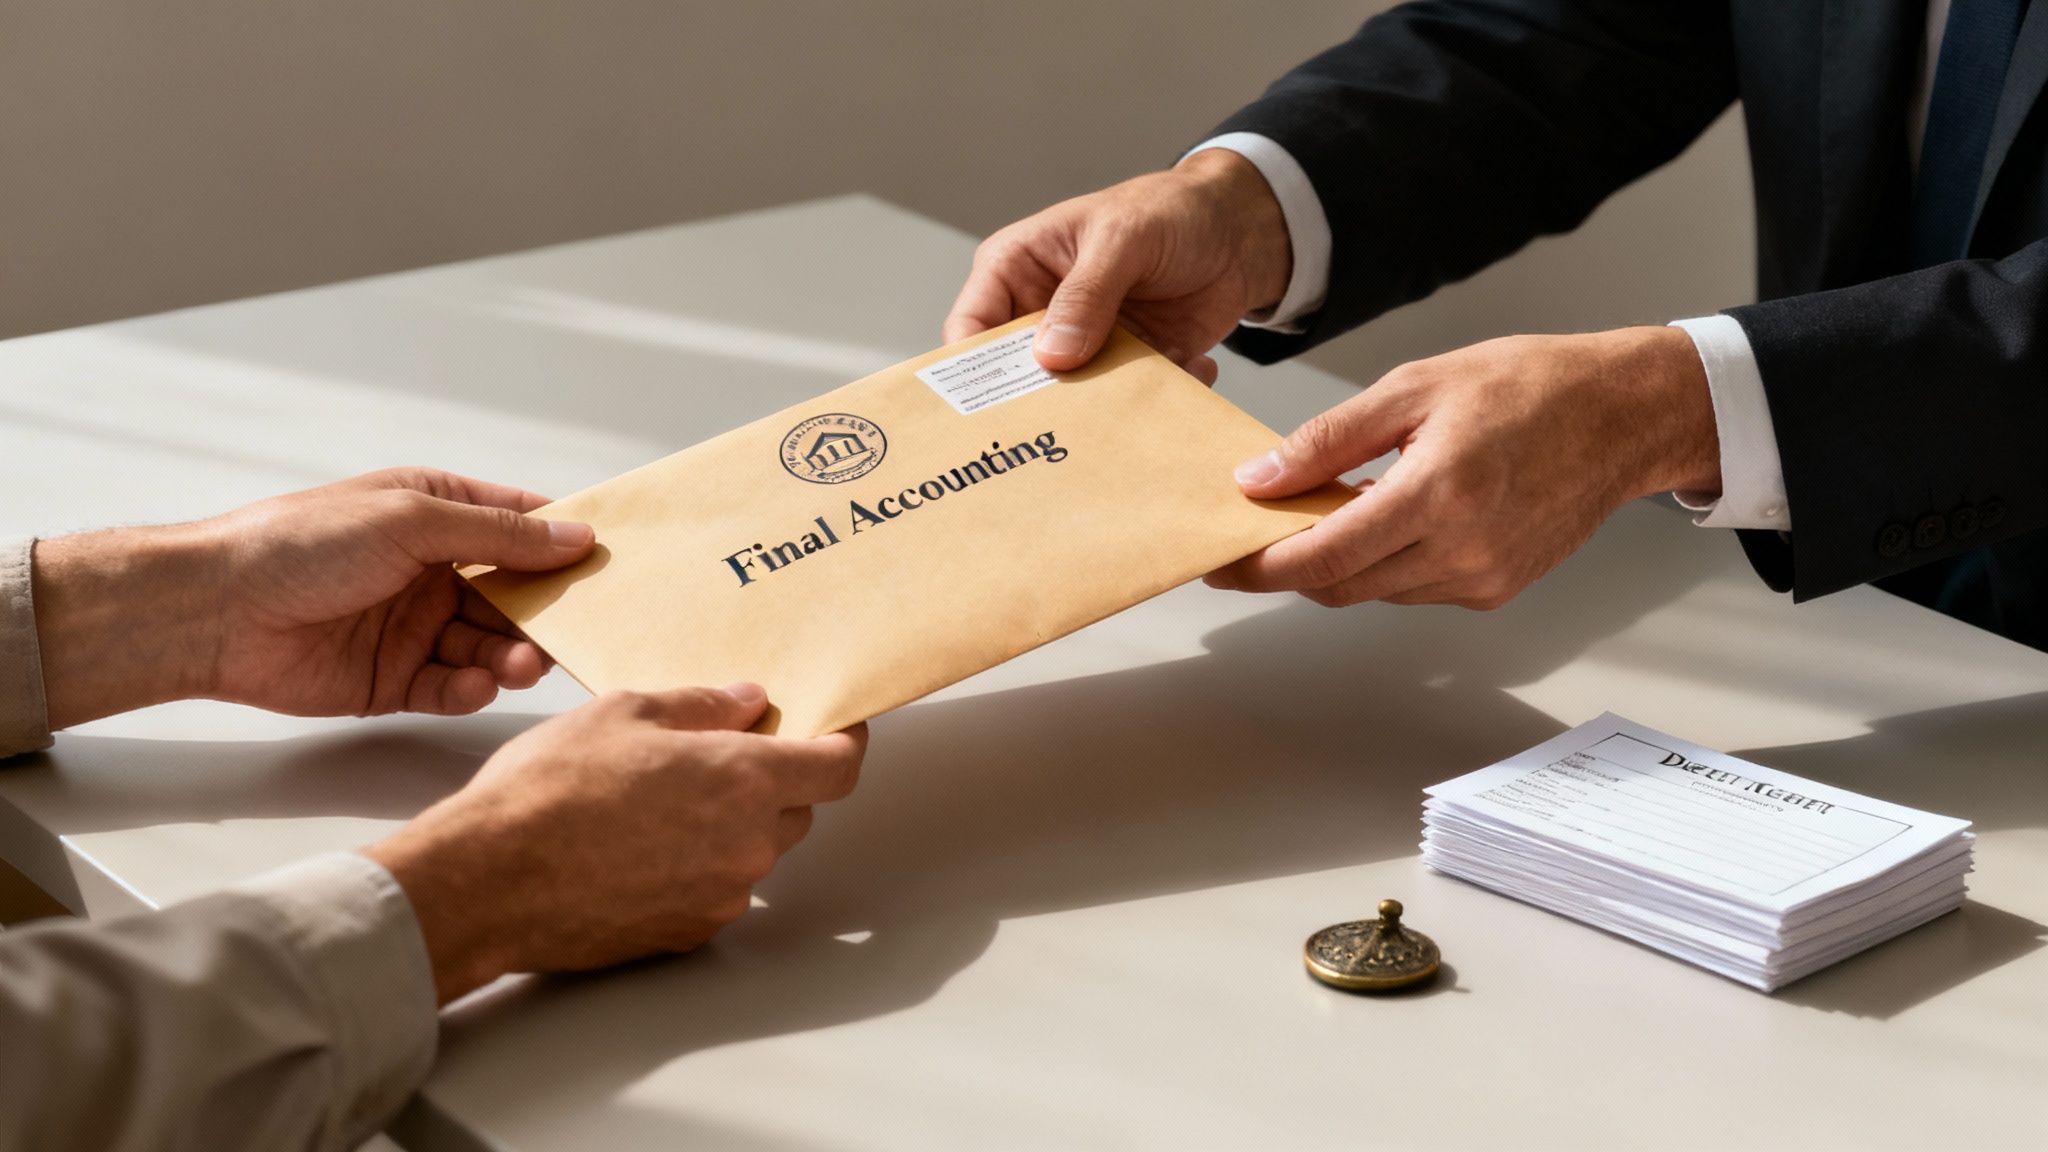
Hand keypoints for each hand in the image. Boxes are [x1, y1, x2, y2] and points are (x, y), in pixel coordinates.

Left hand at [33, 468, 595, 728]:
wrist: (216, 612)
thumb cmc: (301, 543)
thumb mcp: (413, 521)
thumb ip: (499, 536)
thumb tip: (578, 537)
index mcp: (437, 514)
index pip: (520, 527)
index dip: (565, 545)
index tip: (610, 565)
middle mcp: (433, 571)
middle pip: (516, 596)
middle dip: (545, 615)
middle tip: (573, 633)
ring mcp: (416, 627)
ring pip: (490, 647)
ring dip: (512, 657)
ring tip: (522, 664)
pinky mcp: (395, 680)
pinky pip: (452, 688)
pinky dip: (469, 689)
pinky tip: (472, 685)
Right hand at [363, 684, 866, 1002]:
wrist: (486, 881)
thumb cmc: (546, 792)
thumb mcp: (624, 713)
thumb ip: (702, 706)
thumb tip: (747, 703)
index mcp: (745, 780)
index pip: (838, 766)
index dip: (846, 742)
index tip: (837, 727)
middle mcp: (747, 845)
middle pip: (798, 809)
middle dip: (773, 780)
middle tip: (719, 754)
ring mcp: (720, 897)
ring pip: (754, 851)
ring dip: (730, 824)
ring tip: (659, 800)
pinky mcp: (687, 934)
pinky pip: (716, 889)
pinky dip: (697, 865)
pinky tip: (639, 845)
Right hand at [944, 148, 1292, 384]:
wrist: (1238, 231)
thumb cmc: (1168, 211)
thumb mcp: (1122, 238)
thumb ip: (1086, 293)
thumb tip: (1050, 355)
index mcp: (1016, 269)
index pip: (971, 328)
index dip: (970, 371)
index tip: (988, 411)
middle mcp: (1041, 314)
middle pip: (1014, 377)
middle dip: (1035, 405)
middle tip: (1060, 430)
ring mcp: (1084, 346)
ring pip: (1070, 399)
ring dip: (1103, 408)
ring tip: (1134, 407)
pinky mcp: (1126, 368)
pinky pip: (1126, 401)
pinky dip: (1155, 398)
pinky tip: (1191, 368)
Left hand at [1207, 327, 1718, 607]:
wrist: (1624, 414)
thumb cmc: (1529, 386)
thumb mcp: (1413, 387)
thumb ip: (1329, 439)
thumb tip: (1259, 479)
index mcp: (1438, 494)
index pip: (1323, 557)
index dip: (1262, 567)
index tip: (1222, 563)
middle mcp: (1464, 550)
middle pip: (1341, 586)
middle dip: (1289, 569)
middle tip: (1251, 539)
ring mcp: (1484, 578)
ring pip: (1376, 591)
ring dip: (1339, 563)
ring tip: (1323, 513)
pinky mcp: (1498, 589)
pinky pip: (1416, 589)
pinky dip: (1386, 563)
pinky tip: (1386, 520)